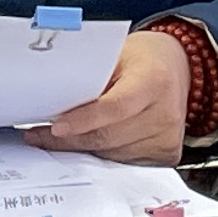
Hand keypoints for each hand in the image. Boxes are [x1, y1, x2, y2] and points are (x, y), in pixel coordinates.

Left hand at [26, 27, 190, 166]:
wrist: (178, 68)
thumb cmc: (142, 59)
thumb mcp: (117, 55)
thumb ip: (92, 77)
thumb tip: (54, 101)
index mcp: (153, 80)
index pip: (115, 107)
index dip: (83, 120)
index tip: (56, 127)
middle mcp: (165, 111)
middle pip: (108, 136)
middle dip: (69, 139)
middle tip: (39, 136)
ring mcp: (168, 136)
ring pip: (111, 154)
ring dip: (83, 148)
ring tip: (62, 137)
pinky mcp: (167, 153)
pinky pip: (124, 162)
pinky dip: (103, 155)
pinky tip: (92, 143)